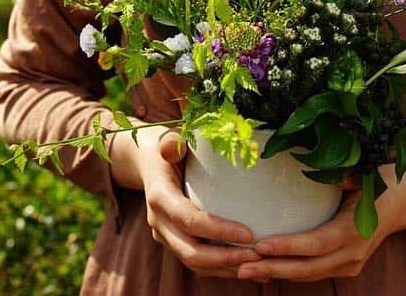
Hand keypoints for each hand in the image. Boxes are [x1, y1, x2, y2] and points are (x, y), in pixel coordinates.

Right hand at [111, 127, 261, 277]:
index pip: (188, 220)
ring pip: (194, 263)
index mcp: (159, 197)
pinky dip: (220, 267)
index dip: (218, 231)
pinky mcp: (173, 242)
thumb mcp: (168, 138)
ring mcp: (164, 235)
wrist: (146, 162)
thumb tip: (175, 147)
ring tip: (258, 265)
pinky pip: (196, 262)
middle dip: (225, 260)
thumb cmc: (165, 147)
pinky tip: (246, 264)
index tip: (248, 234)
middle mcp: (158, 221)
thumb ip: (172, 142)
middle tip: (258, 257)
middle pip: (190, 252)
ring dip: (225, 268)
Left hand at [236, 161, 405, 282]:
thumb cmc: (381, 177)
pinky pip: (314, 270)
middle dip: (273, 268)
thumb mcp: (366, 169)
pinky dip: (288, 270)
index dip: (289, 247)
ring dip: (276, 272)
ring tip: (242, 269)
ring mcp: (351, 262)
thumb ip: (343, 171)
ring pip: (309, 273)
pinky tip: (263, 266)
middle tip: (240, 266)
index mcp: (356, 228)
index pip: (318, 243)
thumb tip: (315, 165)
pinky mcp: (345, 264)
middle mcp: (354, 252)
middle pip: (309, 267)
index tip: (260, 245)